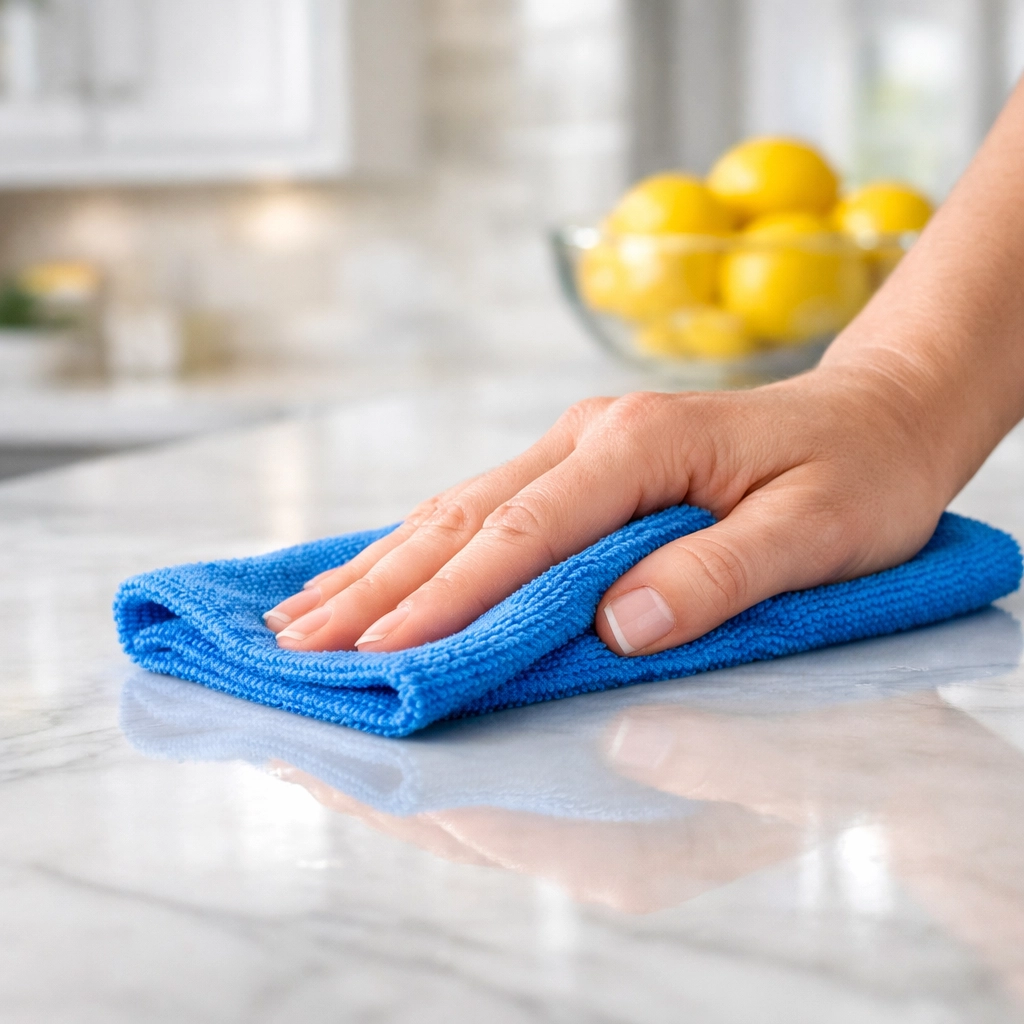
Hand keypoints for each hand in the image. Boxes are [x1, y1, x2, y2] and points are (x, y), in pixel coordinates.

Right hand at [264, 365, 951, 654]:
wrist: (878, 412)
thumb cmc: (856, 474)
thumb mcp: (816, 531)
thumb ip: (716, 575)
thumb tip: (613, 628)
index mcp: (640, 445)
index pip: (525, 531)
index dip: (450, 596)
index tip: (382, 650)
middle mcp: (591, 435)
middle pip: (465, 517)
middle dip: (379, 586)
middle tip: (298, 642)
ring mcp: (578, 443)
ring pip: (458, 508)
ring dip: (380, 565)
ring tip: (304, 612)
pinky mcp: (579, 462)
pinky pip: (483, 506)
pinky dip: (420, 546)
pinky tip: (377, 571)